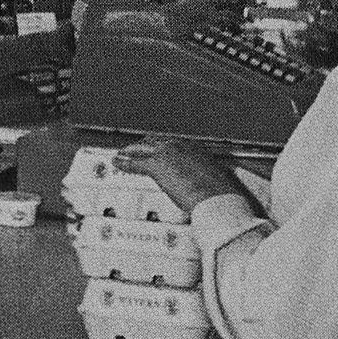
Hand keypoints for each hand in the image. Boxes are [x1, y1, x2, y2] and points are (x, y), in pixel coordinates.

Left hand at [113, 139, 242, 214]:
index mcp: (194, 146)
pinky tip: (118, 163)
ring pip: (141, 149)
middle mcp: (179, 145)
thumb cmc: (219, 193)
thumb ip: (202, 176)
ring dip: (129, 152)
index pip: (169, 142)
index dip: (158, 146)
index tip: (152, 150)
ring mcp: (167, 154)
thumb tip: (200, 185)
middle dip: (141, 146)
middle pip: (153, 141)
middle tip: (132, 151)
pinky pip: (135, 163)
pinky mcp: (156, 166)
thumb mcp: (212, 179)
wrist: (218, 197)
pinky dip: (124, 162)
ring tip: (121, 155)